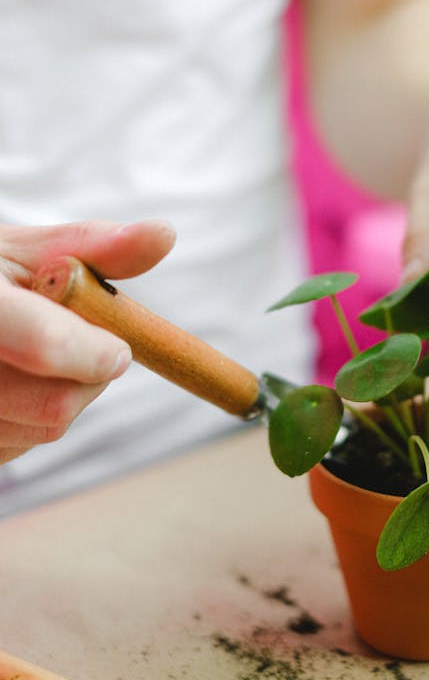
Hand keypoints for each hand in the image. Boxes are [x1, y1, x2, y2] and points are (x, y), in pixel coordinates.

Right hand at [0, 219, 175, 464]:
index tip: (118, 349)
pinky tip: (13, 380)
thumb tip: (163, 234)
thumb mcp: (30, 251)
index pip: (44, 345)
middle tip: (72, 338)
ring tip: (31, 354)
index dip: (93, 353)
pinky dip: (36, 416)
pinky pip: (24, 444)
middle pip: (56, 404)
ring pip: (47, 427)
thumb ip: (97, 247)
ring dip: (64, 393)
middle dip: (86, 374)